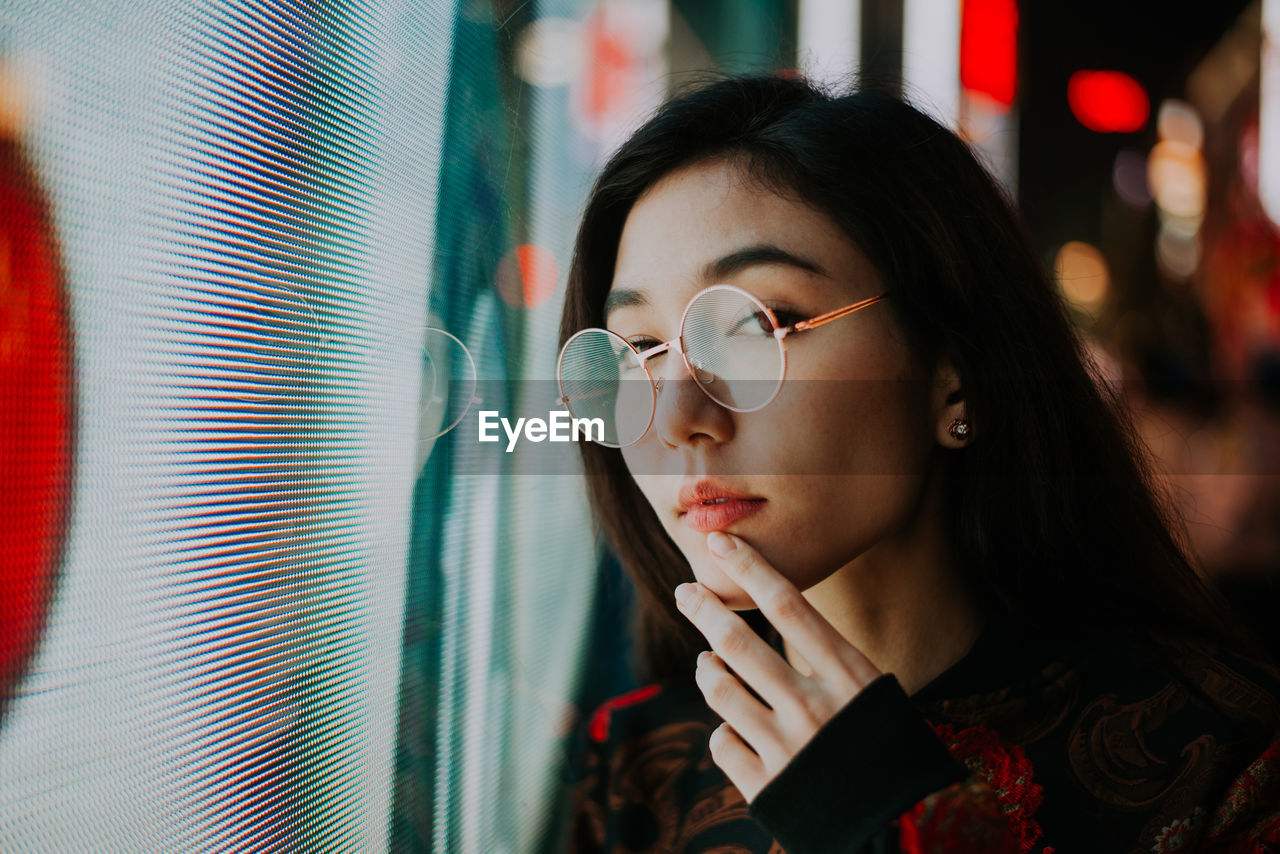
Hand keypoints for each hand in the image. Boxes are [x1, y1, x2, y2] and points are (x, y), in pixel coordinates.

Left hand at [674, 531, 881, 801]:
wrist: (905, 826)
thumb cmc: (889, 749)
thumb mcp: (875, 694)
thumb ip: (829, 660)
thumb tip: (782, 618)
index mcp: (848, 677)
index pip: (788, 605)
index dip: (750, 568)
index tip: (720, 543)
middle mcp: (813, 707)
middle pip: (738, 641)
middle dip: (703, 608)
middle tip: (685, 591)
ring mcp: (786, 748)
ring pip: (720, 688)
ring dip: (708, 669)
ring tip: (707, 660)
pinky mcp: (766, 787)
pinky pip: (722, 743)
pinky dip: (722, 731)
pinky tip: (731, 726)